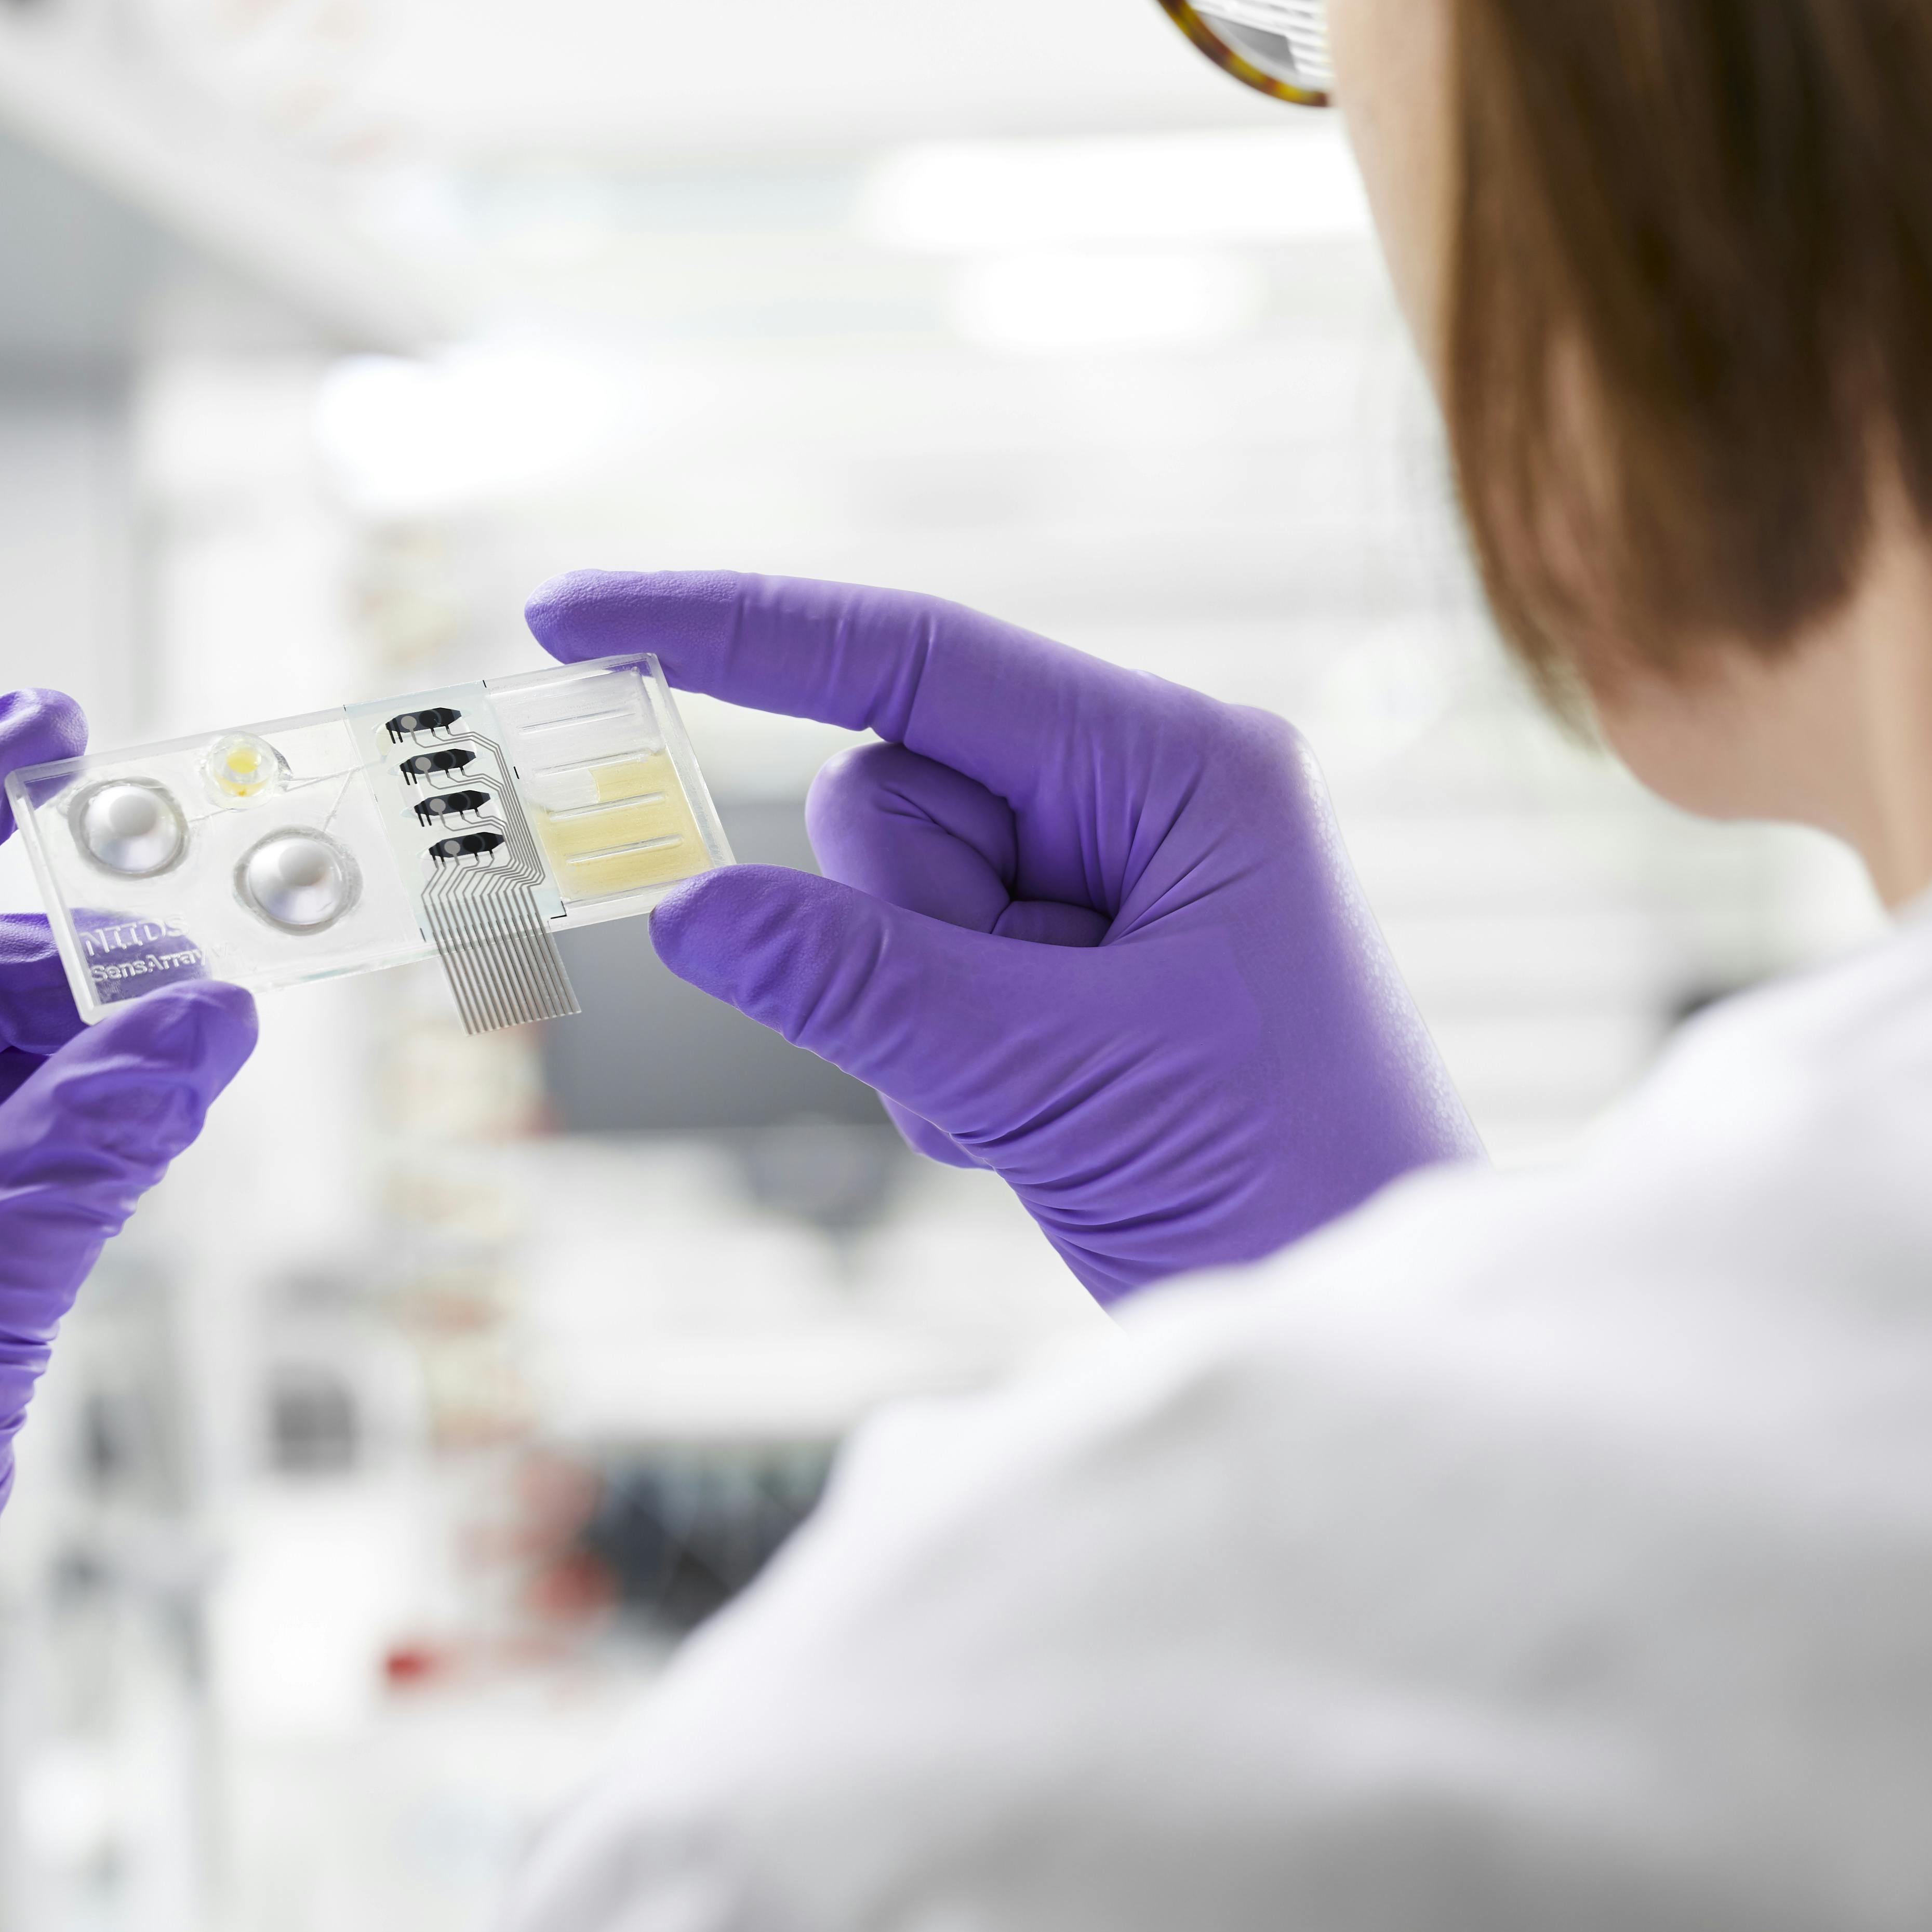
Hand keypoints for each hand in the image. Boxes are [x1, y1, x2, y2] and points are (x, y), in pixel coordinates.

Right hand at [529, 573, 1478, 1302]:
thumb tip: (682, 907)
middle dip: (900, 932)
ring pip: (872, 902)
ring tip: (1045, 1107)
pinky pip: (900, 983)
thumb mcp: (1057, 1077)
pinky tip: (1045, 1129)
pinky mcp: (1059, 970)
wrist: (1358, 1315)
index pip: (912, 655)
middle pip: (883, 798)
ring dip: (919, 1023)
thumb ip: (860, 984)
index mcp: (1174, 765)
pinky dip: (939, 1071)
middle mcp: (1135, 794)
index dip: (733, 628)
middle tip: (1015, 1051)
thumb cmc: (1280, 1181)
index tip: (573, 616)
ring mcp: (1096, 883)